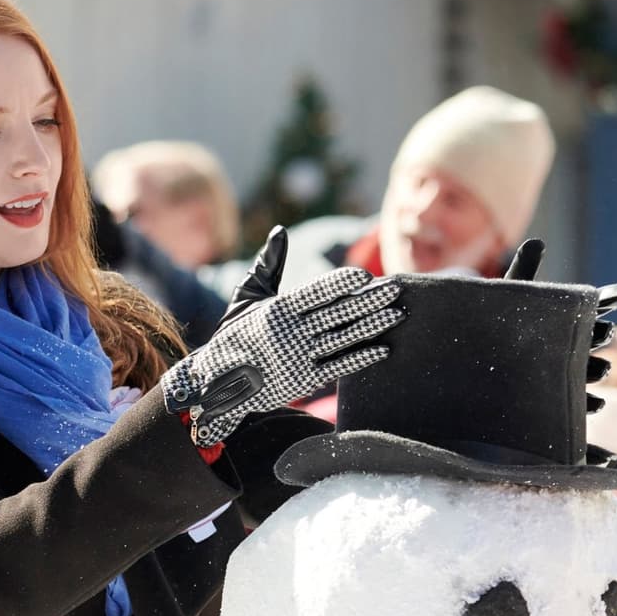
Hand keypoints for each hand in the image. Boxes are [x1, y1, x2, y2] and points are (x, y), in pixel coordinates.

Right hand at [164, 229, 401, 444]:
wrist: (218, 382)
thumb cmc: (236, 333)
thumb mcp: (248, 297)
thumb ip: (268, 264)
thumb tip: (280, 232)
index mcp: (278, 309)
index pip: (315, 293)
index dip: (340, 284)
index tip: (365, 275)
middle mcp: (290, 333)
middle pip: (337, 313)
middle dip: (369, 300)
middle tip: (397, 288)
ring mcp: (299, 358)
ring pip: (343, 338)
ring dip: (373, 325)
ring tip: (398, 313)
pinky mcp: (304, 381)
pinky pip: (338, 367)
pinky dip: (361, 358)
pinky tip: (383, 348)